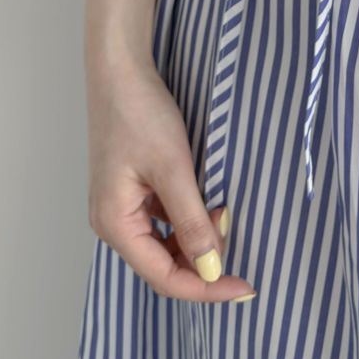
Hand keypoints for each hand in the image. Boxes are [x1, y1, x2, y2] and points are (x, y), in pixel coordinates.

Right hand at [86, 58, 256, 302]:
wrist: (121, 71)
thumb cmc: (140, 114)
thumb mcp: (173, 168)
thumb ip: (191, 221)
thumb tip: (210, 267)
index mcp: (115, 224)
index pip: (163, 277)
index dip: (205, 287)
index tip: (243, 286)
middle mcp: (114, 222)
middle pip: (163, 266)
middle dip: (204, 264)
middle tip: (243, 253)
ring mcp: (124, 206)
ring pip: (167, 244)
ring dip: (200, 240)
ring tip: (229, 220)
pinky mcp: (135, 189)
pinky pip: (166, 220)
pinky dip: (192, 220)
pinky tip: (214, 206)